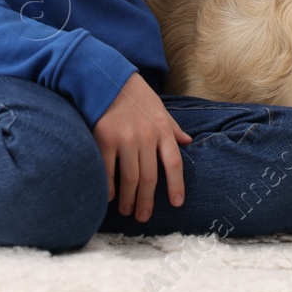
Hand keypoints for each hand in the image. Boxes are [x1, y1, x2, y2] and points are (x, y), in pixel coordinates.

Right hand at [92, 73, 192, 222]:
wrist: (105, 76)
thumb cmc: (134, 94)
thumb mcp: (159, 107)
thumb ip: (172, 127)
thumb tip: (188, 142)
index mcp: (162, 129)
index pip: (174, 163)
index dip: (177, 185)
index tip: (177, 203)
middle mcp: (145, 136)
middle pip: (150, 177)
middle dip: (146, 200)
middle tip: (143, 216)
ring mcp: (124, 138)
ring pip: (130, 178)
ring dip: (128, 198)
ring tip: (127, 210)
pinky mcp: (103, 138)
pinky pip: (108, 169)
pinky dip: (109, 187)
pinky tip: (109, 197)